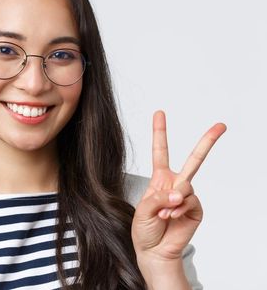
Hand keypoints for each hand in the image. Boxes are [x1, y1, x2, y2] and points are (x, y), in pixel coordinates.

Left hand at [132, 110, 225, 261]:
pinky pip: (189, 200)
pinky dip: (178, 208)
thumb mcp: (143, 208)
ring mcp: (187, 196)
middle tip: (221, 125)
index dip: (160, 132)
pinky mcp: (196, 209)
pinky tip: (171, 217)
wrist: (153, 251)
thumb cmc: (144, 229)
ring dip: (172, 199)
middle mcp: (175, 184)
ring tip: (163, 213)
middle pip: (194, 160)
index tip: (159, 113)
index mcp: (160, 179)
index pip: (160, 152)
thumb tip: (180, 192)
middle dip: (208, 142)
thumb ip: (160, 196)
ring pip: (187, 184)